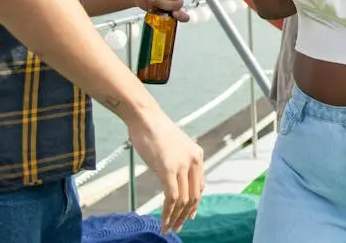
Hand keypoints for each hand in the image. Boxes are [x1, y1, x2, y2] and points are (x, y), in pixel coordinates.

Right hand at [127, 112, 203, 233]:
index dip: (194, 203)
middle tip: (177, 226)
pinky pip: (172, 197)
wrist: (145, 118)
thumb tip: (173, 181)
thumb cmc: (154, 131)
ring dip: (176, 217)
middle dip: (186, 214)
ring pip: (184, 199)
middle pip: (194, 195)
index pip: (199, 186)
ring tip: (169, 228)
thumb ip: (177, 164)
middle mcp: (194, 160)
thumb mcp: (173, 148)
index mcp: (197, 155)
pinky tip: (163, 221)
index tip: (188, 215)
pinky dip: (168, 212)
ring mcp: (182, 165)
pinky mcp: (168, 169)